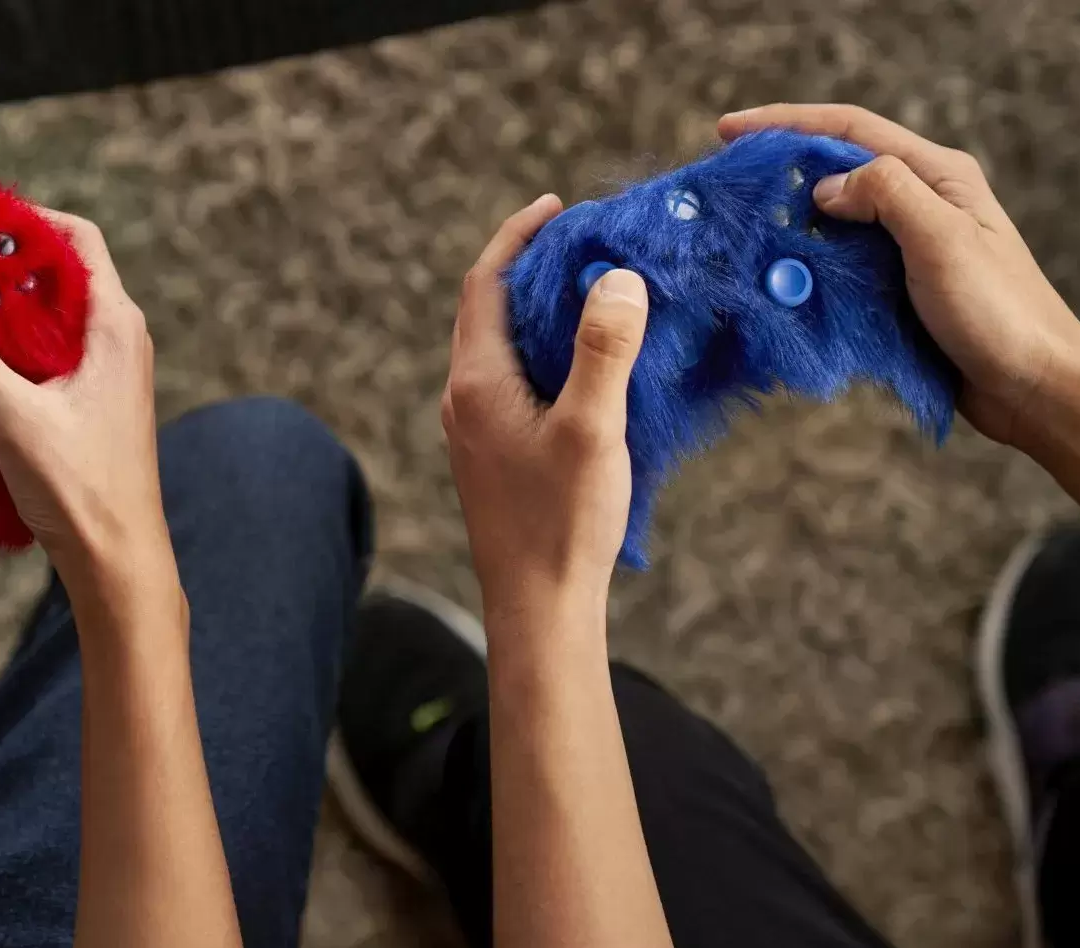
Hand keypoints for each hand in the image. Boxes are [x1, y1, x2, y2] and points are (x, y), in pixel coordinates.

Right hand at [0, 211, 172, 598]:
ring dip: (1, 305)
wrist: (117, 558)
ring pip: (50, 314)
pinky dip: (11, 341)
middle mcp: (118, 337)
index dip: (25, 221)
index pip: (77, 239)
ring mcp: (107, 369)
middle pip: (58, 273)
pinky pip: (48, 349)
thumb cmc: (79, 487)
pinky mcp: (92, 398)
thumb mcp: (12, 414)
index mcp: (114, 325)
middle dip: (0, 263)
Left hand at [444, 194, 648, 617]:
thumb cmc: (562, 523)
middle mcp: (463, 399)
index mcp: (475, 383)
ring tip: (597, 288)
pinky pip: (516, 381)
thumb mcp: (594, 430)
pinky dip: (548, 352)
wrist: (537, 608)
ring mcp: (475, 429)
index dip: (519, 237)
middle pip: (489, 310)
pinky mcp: (495, 454)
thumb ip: (604, 350)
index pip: (484, 283)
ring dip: (542, 312)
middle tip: (589, 240)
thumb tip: (615, 278)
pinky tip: (592, 360)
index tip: (560, 207)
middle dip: (534, 268)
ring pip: (504, 347)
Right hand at [720, 104, 1079, 449]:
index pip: (850, 130)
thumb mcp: (943, 240)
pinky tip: (770, 278)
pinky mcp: (891, 289)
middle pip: (834, 171)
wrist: (1030, 385)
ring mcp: (903, 247)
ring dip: (783, 225)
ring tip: (736, 233)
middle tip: (723, 186)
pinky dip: (799, 267)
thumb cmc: (998, 311)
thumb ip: (887, 195)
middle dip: (777, 172)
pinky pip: (834, 266)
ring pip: (829, 222)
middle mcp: (918, 202)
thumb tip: (824, 187)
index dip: (786, 124)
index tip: (728, 131)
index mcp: (936, 175)